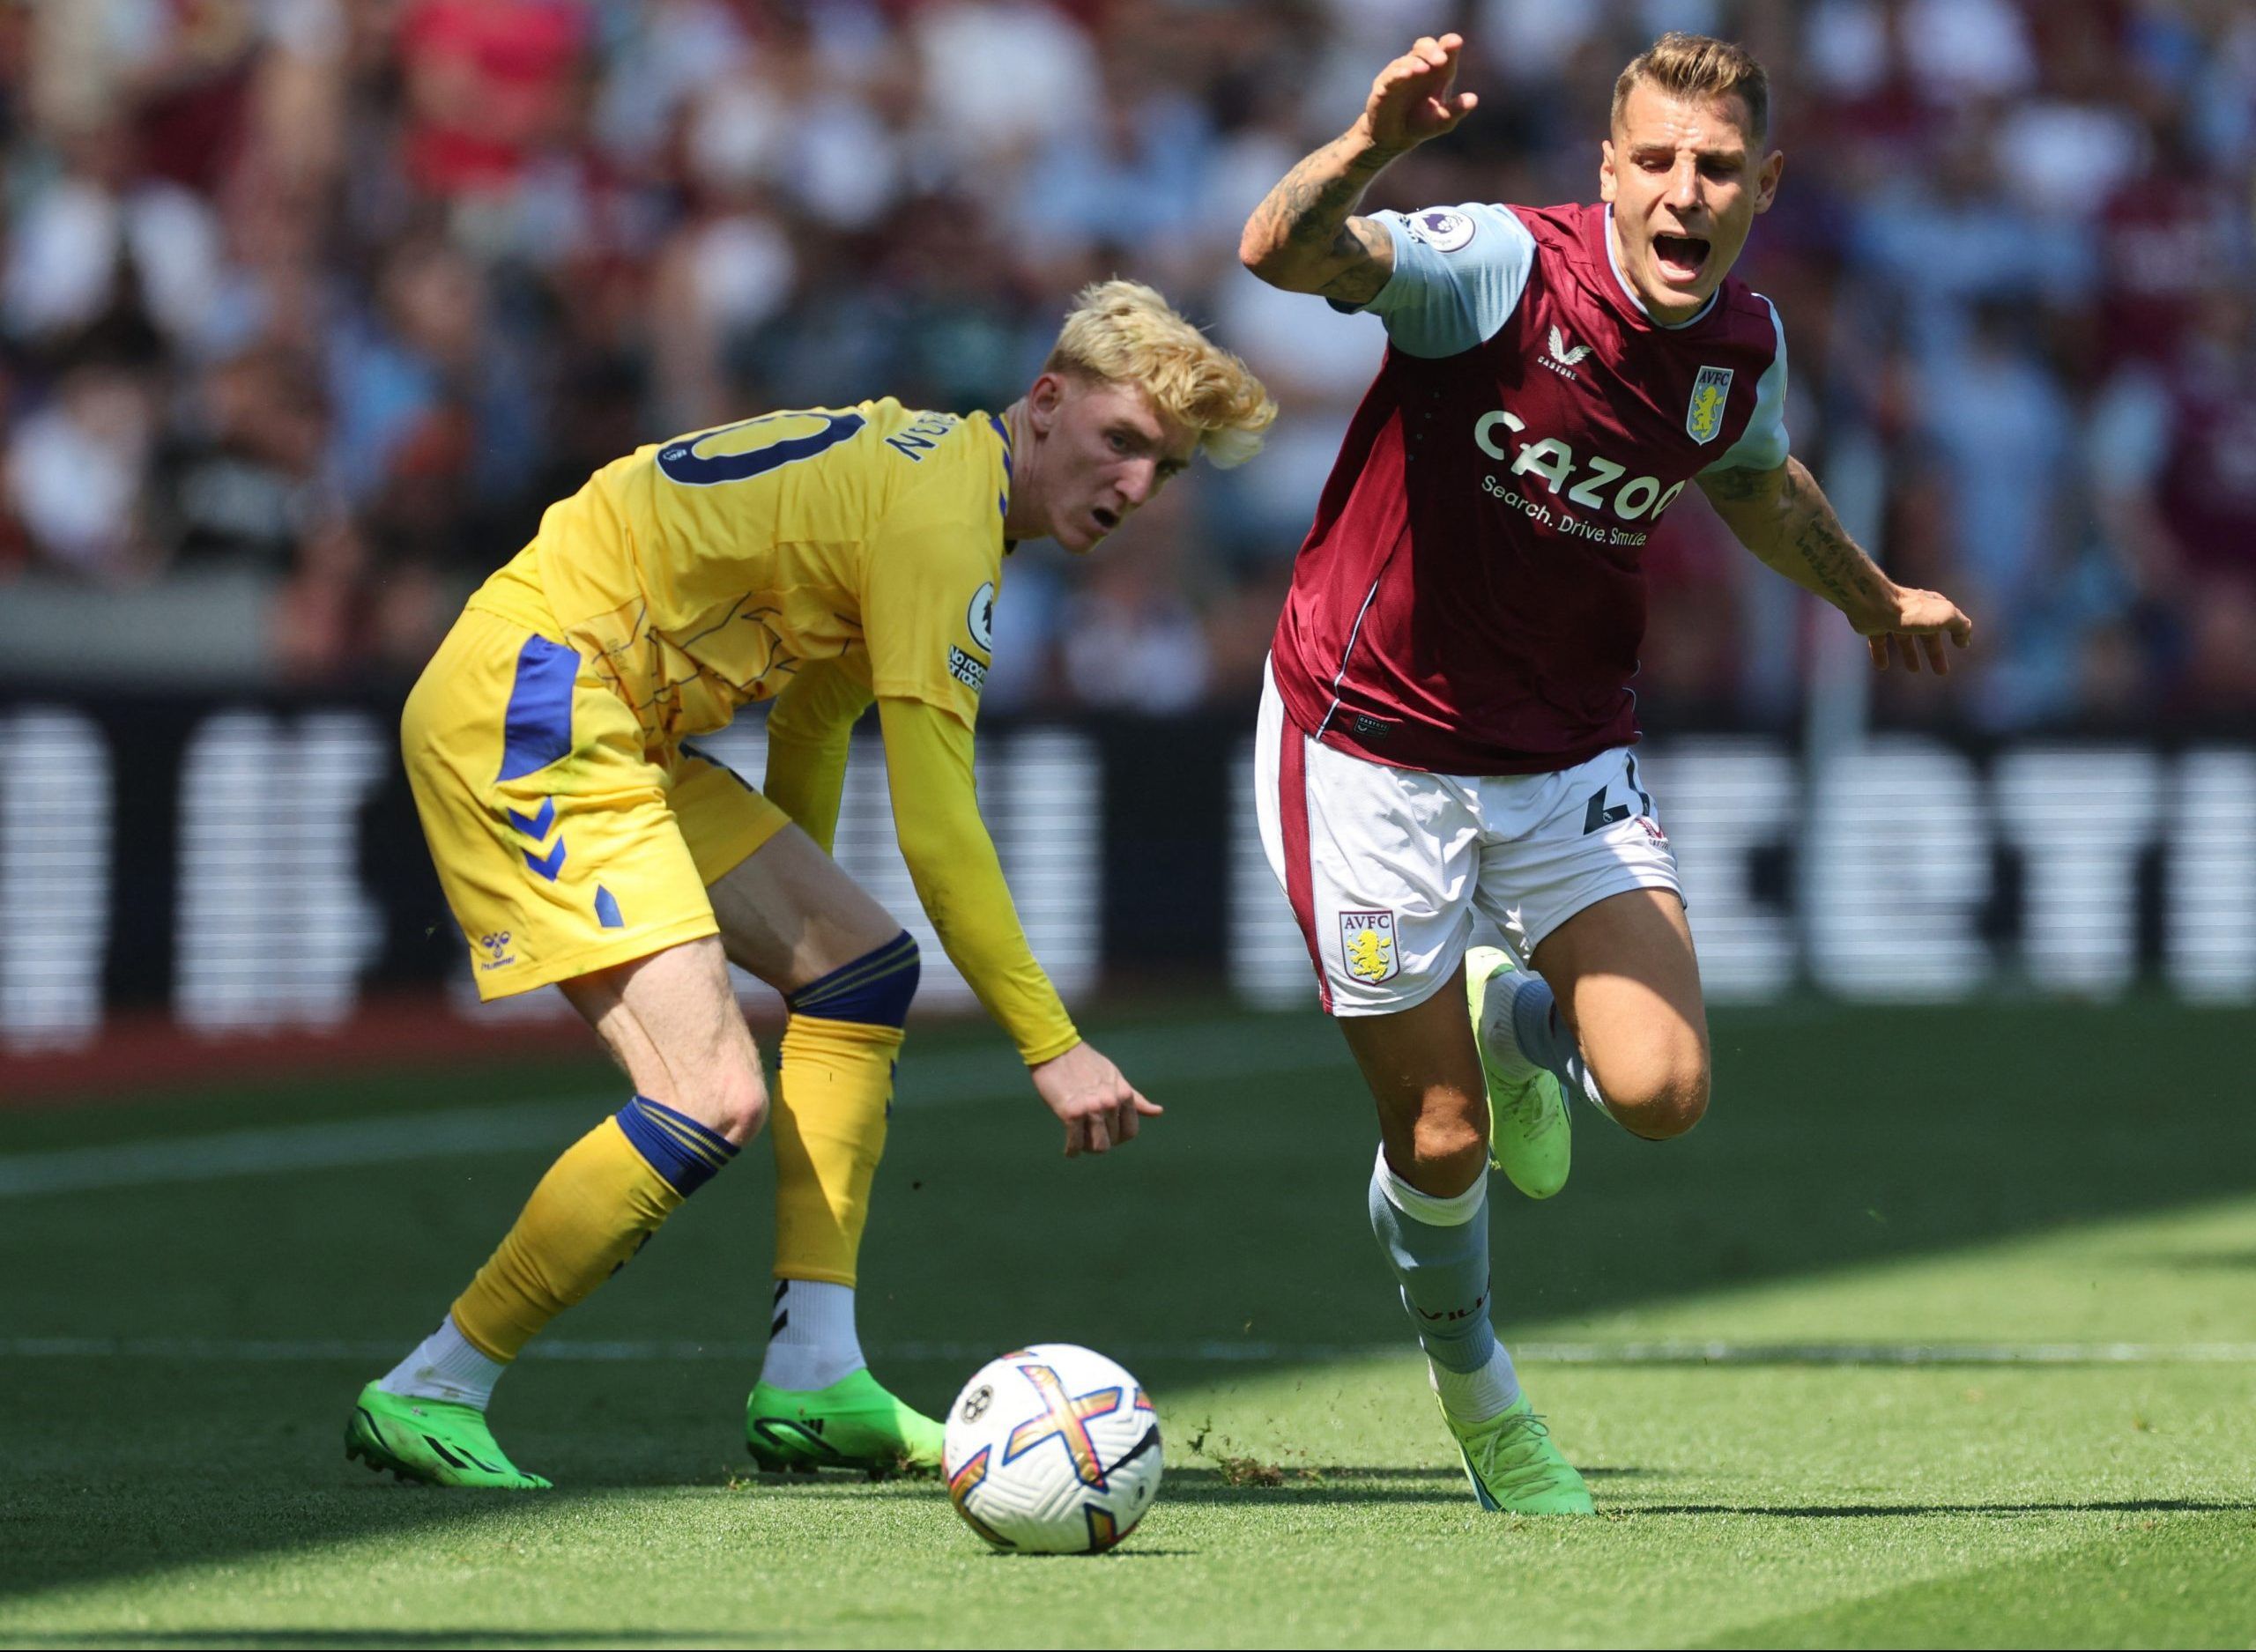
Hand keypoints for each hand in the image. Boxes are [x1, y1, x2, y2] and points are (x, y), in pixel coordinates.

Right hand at [1029, 1041, 1161, 1157]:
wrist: (1056, 1050)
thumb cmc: (1085, 1063)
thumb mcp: (1115, 1078)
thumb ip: (1135, 1099)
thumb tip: (1159, 1112)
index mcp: (1124, 1094)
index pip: (1130, 1132)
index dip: (1118, 1137)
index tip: (1107, 1134)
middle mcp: (1111, 1103)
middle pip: (1112, 1141)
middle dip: (1100, 1142)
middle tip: (1088, 1136)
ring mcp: (1092, 1109)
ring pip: (1098, 1147)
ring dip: (1088, 1148)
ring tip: (1080, 1143)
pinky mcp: (1071, 1113)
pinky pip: (1075, 1143)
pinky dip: (1072, 1151)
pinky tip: (1069, 1151)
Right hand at [1360, 33, 1477, 154]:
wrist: (1395, 139)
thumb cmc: (1421, 123)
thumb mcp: (1443, 120)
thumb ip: (1457, 109)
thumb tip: (1473, 99)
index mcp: (1436, 71)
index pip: (1443, 48)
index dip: (1449, 43)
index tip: (1456, 42)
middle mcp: (1418, 67)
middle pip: (1424, 47)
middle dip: (1432, 50)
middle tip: (1441, 60)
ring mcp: (1399, 75)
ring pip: (1406, 60)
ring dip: (1415, 63)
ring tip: (1423, 69)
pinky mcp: (1384, 86)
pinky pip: (1390, 76)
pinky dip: (1398, 73)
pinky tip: (1406, 74)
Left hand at [1859, 586, 1974, 673]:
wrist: (1874, 604)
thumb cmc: (1912, 611)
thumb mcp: (1945, 616)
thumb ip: (1960, 626)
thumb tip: (1965, 641)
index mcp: (1931, 606)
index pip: (1947, 621)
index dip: (1955, 633)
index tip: (1960, 646)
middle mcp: (1912, 611)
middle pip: (1926, 635)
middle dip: (1935, 652)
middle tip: (1941, 671)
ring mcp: (1892, 618)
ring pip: (1903, 639)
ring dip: (1910, 654)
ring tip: (1914, 670)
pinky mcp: (1873, 625)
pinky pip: (1878, 642)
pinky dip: (1881, 654)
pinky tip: (1882, 666)